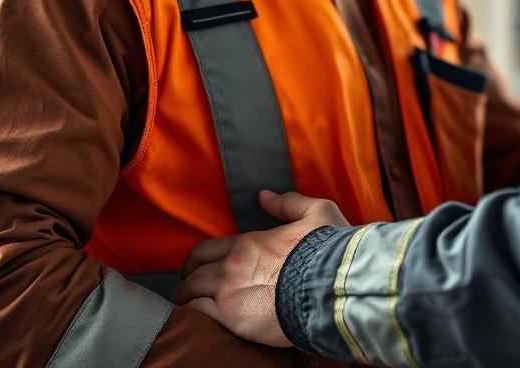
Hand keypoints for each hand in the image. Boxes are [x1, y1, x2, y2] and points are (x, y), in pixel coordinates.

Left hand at [174, 189, 350, 345]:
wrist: (333, 284)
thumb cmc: (328, 249)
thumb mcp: (316, 212)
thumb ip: (288, 203)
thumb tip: (264, 196)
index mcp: (248, 243)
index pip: (205, 250)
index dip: (194, 261)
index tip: (192, 269)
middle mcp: (233, 266)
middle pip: (193, 274)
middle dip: (186, 282)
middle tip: (186, 290)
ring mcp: (230, 294)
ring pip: (192, 296)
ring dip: (187, 302)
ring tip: (189, 310)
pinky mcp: (235, 321)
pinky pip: (200, 318)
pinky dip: (195, 319)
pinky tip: (197, 324)